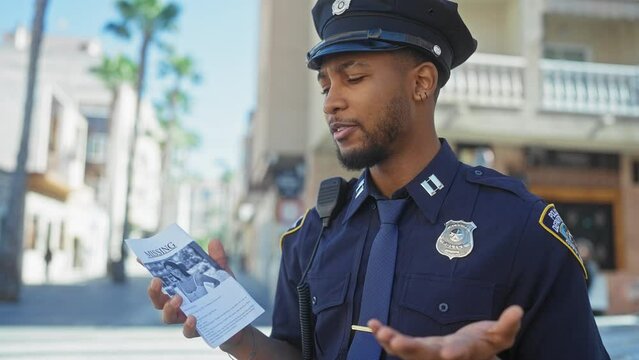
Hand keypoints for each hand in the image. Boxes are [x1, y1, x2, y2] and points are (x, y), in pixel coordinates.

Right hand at [147, 239, 241, 341]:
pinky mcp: (198, 330)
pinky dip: (188, 325)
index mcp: (181, 288)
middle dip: (154, 291)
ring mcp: (186, 318)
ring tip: (177, 298)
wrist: (238, 321)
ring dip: (168, 308)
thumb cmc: (224, 295)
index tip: (141, 258)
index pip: (162, 279)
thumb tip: (214, 241)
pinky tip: (193, 318)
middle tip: (157, 281)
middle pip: (158, 301)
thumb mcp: (222, 274)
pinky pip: (188, 331)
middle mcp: (180, 305)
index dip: (150, 269)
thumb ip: (217, 259)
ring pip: (168, 317)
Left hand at [369, 305, 523, 359]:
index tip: (450, 352)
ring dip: (392, 343)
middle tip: (396, 341)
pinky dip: (384, 336)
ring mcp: (427, 354)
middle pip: (426, 355)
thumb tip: (518, 310)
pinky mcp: (416, 348)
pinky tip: (372, 326)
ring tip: (380, 333)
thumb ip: (507, 325)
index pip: (462, 351)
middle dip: (410, 349)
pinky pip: (397, 344)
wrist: (471, 355)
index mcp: (466, 351)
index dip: (457, 352)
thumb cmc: (485, 343)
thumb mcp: (500, 336)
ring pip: (408, 352)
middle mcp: (443, 355)